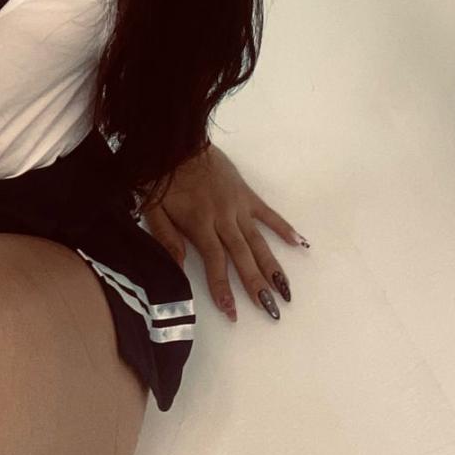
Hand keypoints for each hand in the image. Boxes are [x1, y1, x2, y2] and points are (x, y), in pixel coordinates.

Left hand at [139, 143, 308, 321]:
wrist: (177, 142)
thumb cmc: (161, 179)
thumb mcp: (154, 209)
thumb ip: (166, 240)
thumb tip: (179, 271)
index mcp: (199, 223)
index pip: (215, 261)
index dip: (222, 288)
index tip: (232, 312)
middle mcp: (223, 217)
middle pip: (242, 255)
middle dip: (256, 284)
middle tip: (271, 310)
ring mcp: (238, 205)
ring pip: (258, 240)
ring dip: (272, 266)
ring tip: (286, 290)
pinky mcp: (246, 193)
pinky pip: (268, 213)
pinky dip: (284, 228)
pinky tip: (300, 244)